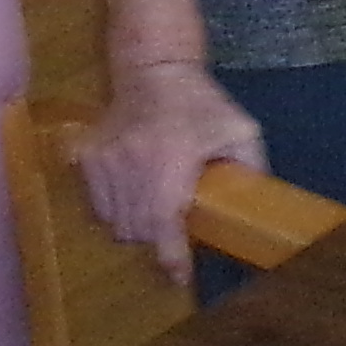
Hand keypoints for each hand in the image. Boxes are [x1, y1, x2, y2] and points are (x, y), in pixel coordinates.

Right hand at [81, 62, 267, 284]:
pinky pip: (96, 205)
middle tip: (174, 233)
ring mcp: (103, 163)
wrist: (152, 67)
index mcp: (170, 163)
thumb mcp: (240, 129)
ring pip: (114, 223)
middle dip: (157, 241)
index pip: (163, 226)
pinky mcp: (85, 158)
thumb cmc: (200, 102)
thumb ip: (252, 168)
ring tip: (155, 209)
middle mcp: (131, 166)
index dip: (172, 259)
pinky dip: (113, 210)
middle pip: (137, 232)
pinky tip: (133, 194)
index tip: (181, 277)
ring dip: (135, 227)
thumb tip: (260, 209)